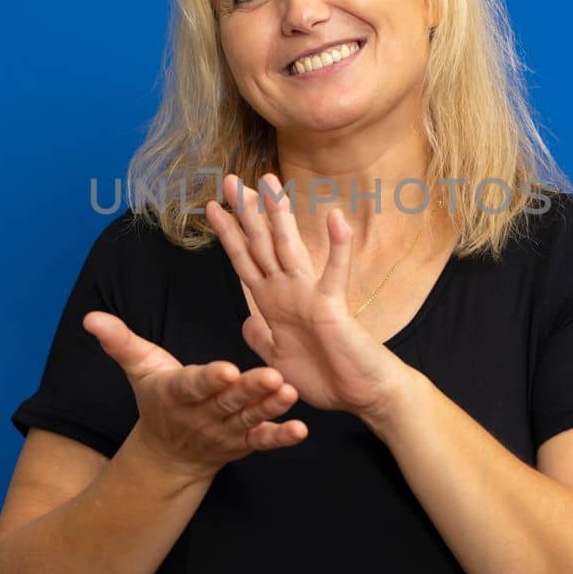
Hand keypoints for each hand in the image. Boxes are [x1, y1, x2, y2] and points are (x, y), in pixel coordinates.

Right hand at [82, 310, 307, 482]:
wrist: (168, 454)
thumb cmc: (158, 398)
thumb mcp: (139, 368)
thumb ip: (120, 342)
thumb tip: (89, 318)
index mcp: (177, 393)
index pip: (194, 385)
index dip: (210, 379)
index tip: (226, 370)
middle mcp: (203, 415)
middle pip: (228, 401)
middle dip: (249, 390)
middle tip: (271, 376)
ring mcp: (226, 432)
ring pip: (250, 418)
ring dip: (270, 408)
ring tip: (288, 392)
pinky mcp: (245, 443)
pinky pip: (264, 441)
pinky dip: (282, 437)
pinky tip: (300, 429)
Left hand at [204, 172, 405, 418]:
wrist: (361, 394)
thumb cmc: (326, 377)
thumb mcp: (278, 360)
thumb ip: (261, 339)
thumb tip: (246, 321)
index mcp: (273, 303)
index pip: (246, 260)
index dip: (228, 233)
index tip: (211, 207)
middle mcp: (289, 291)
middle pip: (262, 244)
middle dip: (244, 212)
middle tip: (228, 179)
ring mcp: (310, 295)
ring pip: (290, 247)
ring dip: (280, 214)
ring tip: (270, 182)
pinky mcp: (333, 306)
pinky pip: (334, 273)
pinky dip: (337, 246)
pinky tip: (336, 218)